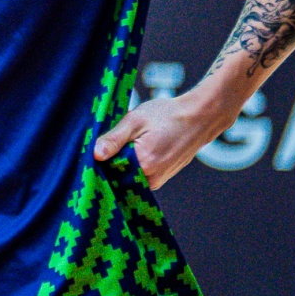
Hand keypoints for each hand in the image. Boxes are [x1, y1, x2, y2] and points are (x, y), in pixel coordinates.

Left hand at [91, 91, 227, 188]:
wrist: (199, 117)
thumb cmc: (167, 115)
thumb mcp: (135, 121)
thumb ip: (114, 139)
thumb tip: (95, 155)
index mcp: (144, 165)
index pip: (108, 173)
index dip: (99, 161)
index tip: (94, 150)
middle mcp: (152, 179)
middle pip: (117, 176)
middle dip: (110, 162)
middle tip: (113, 143)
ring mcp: (158, 180)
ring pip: (127, 176)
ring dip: (121, 163)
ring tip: (127, 143)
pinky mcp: (162, 178)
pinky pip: (139, 176)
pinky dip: (132, 165)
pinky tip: (134, 149)